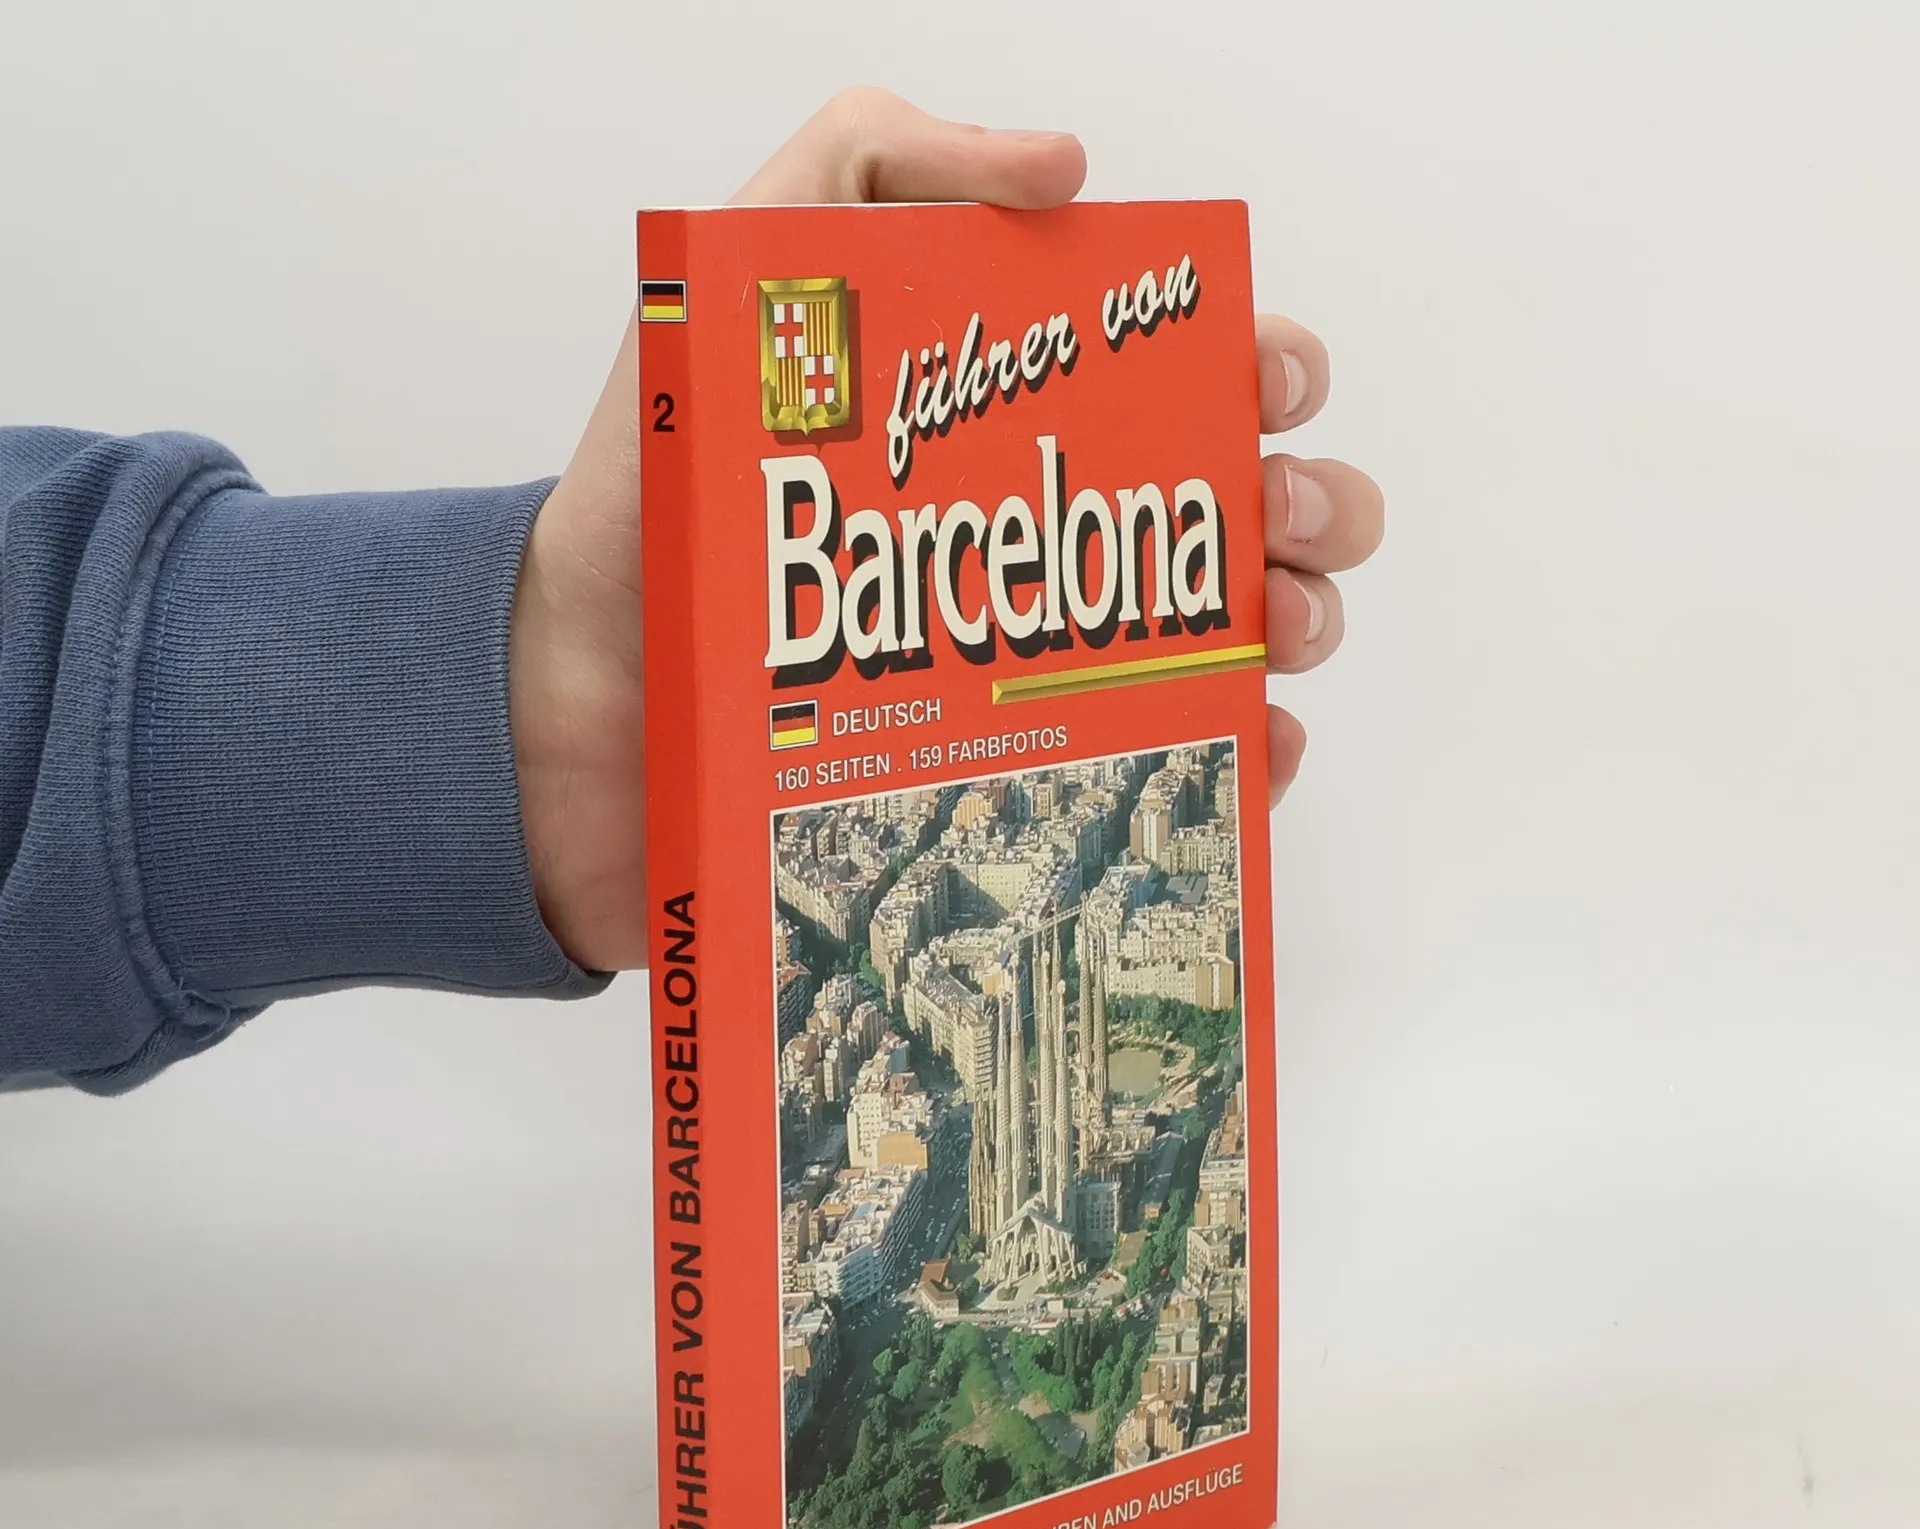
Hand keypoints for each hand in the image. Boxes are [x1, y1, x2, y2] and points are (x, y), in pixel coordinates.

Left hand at [509, 89, 1383, 970]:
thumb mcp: (737, 279)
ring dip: (1295, 626)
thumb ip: (874, 163)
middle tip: (1275, 521)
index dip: (1261, 370)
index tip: (1259, 390)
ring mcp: (1044, 670)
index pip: (1183, 379)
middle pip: (1241, 513)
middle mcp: (1048, 546)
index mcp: (1011, 425)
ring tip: (1269, 634)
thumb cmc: (647, 501)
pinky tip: (1249, 750)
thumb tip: (1073, 167)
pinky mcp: (1020, 785)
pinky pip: (1170, 775)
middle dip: (1308, 503)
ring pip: (1234, 643)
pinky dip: (1241, 763)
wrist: (569, 710)